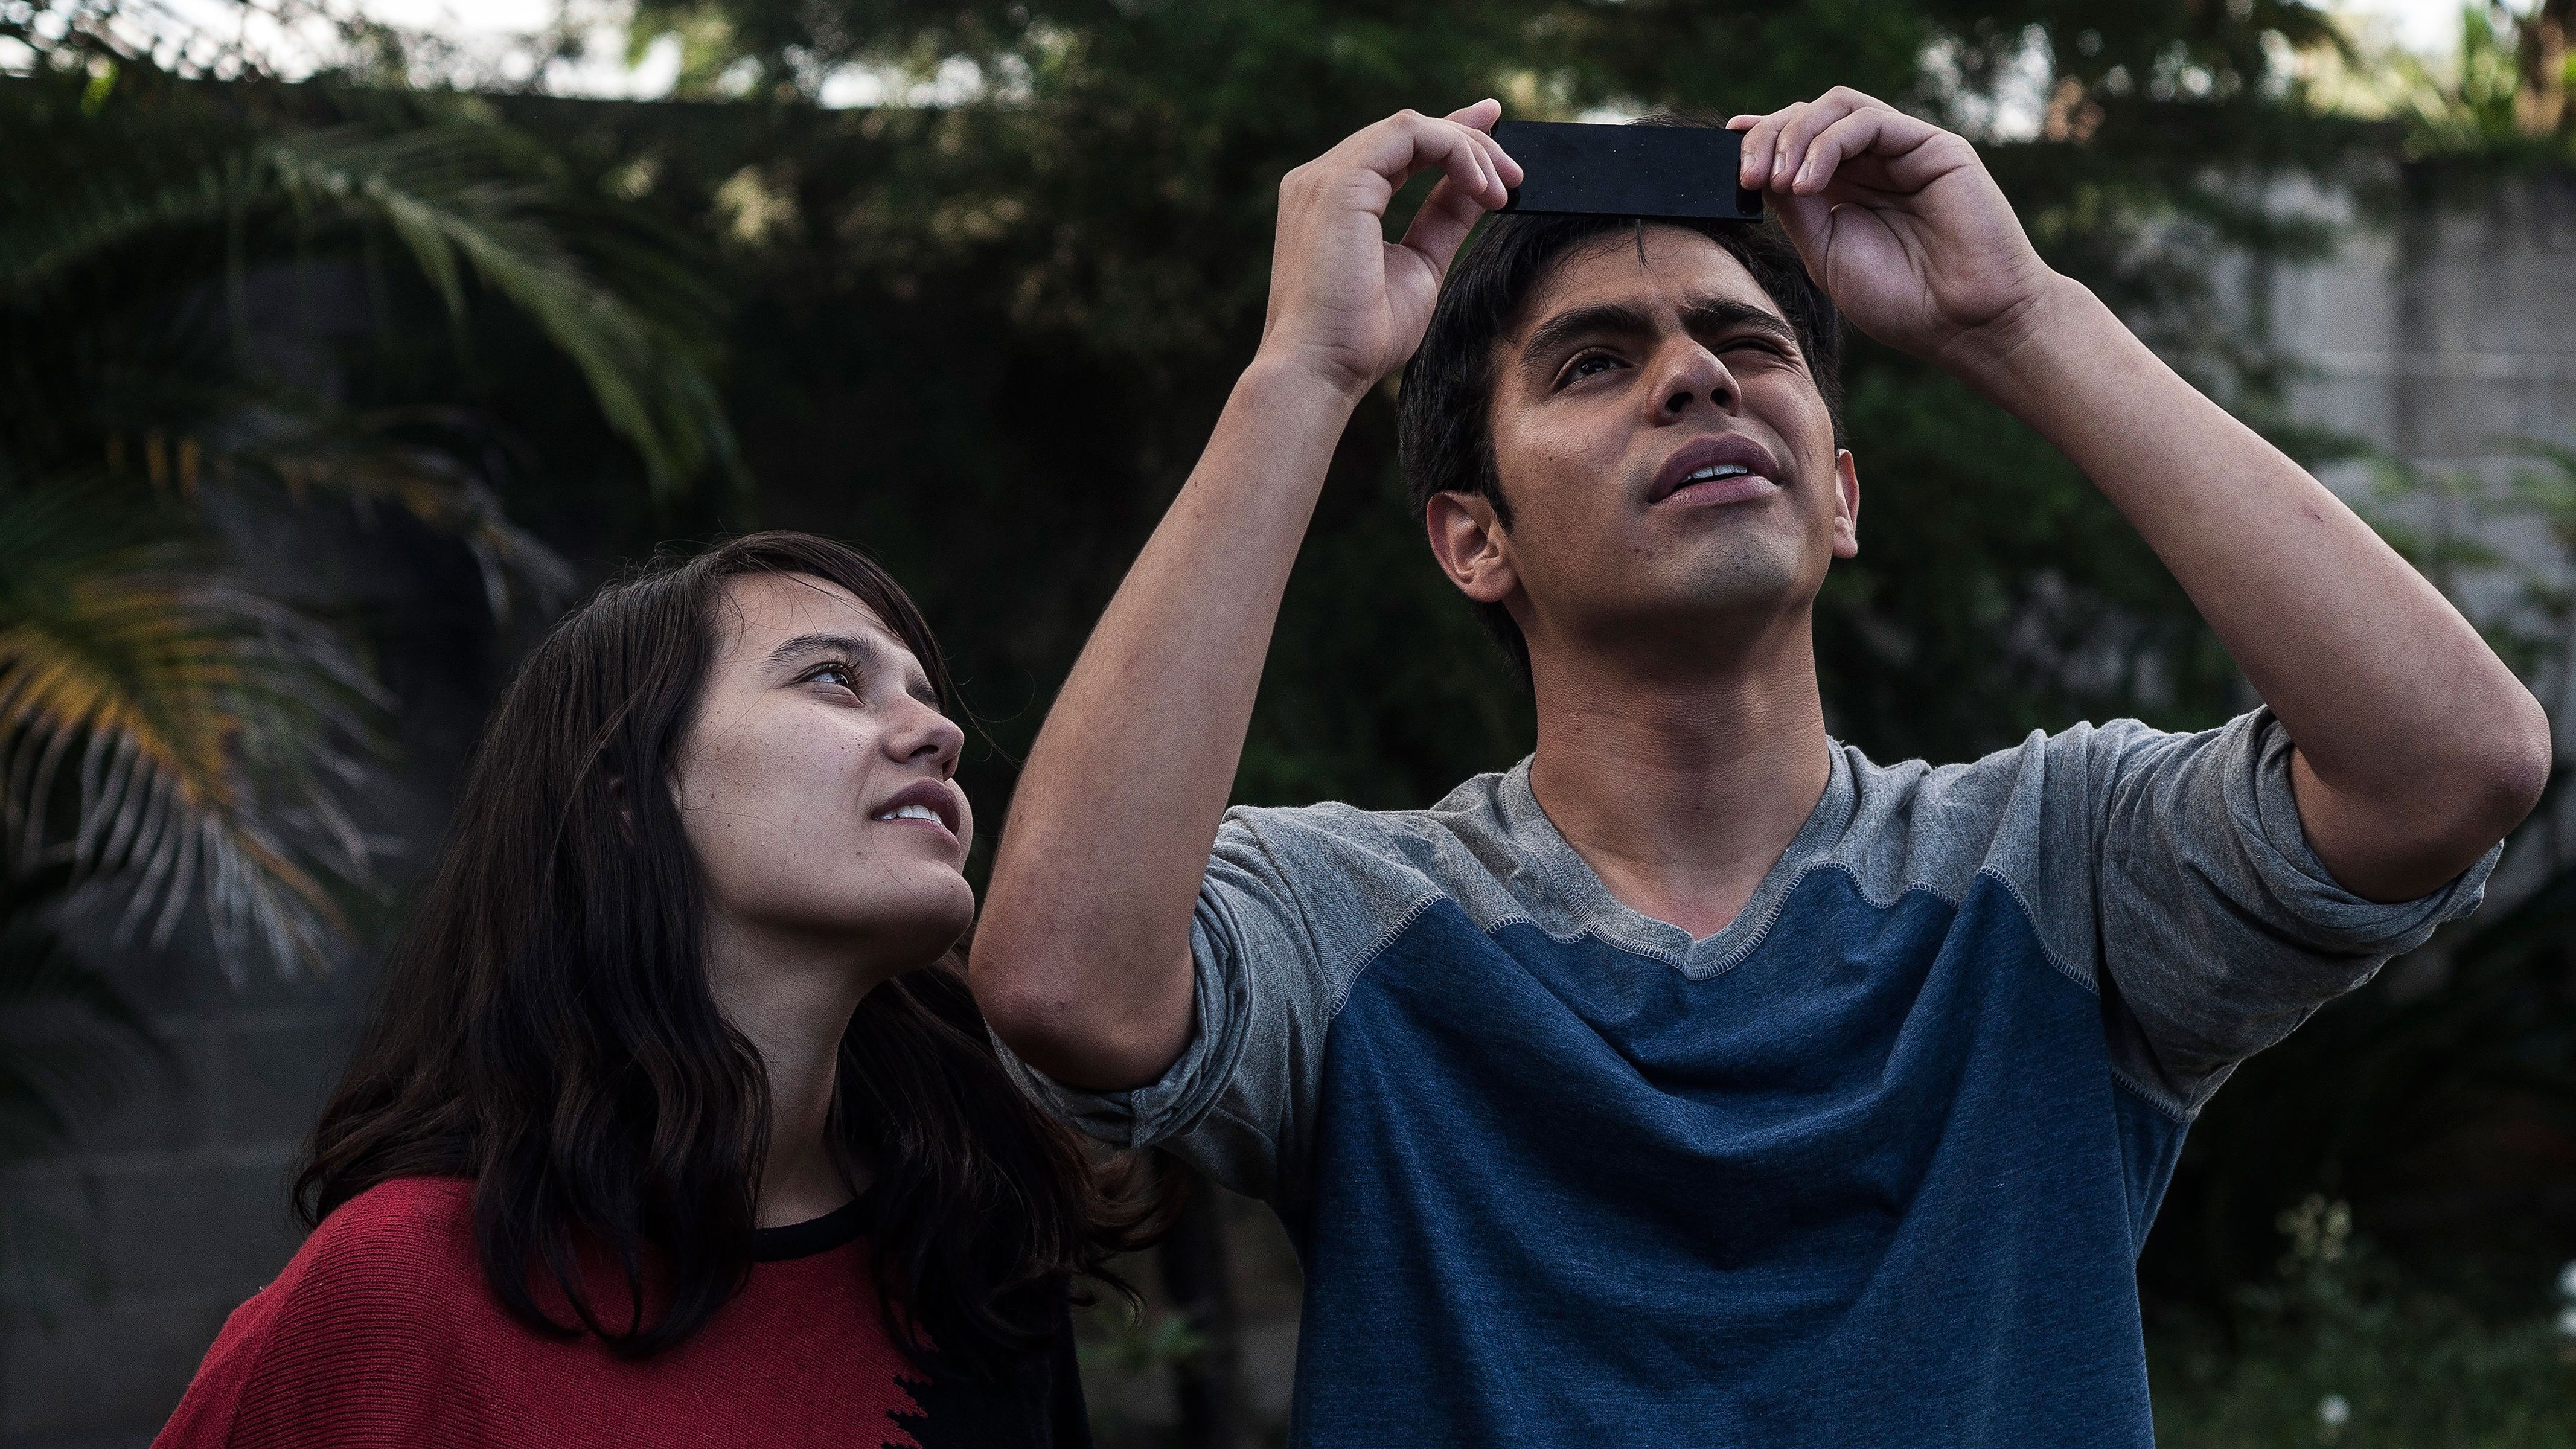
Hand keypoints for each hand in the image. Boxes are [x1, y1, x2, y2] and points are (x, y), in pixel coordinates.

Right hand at [1256, 101, 1522, 399]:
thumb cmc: (1362, 337)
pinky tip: (1482, 187)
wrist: (1322, 370)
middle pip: (1407, 132)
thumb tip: (1482, 187)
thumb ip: (1445, 219)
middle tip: (1515, 174)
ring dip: (1469, 150)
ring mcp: (1325, 176)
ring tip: (1504, 187)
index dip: (1450, 133)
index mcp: (1333, 200)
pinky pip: (1410, 135)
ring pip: (1412, 127)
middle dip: (1471, 142)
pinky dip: (1456, 152)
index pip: (1398, 147)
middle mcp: (1321, 180)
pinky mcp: (1340, 182)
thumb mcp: (1421, 265)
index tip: (1494, 126)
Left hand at [1731, 88, 2061, 371]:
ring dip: (1793, 136)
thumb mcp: (1826, 253)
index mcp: (1849, 189)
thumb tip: (1760, 170)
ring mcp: (1904, 150)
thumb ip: (1796, 209)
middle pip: (1809, 118)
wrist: (1966, 324)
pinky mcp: (1933, 145)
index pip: (1797, 144)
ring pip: (1835, 108)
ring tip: (1775, 181)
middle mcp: (1875, 163)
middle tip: (1744, 176)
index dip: (1759, 141)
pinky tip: (1807, 183)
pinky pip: (1868, 120)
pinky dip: (1826, 144)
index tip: (1724, 159)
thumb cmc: (1902, 301)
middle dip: (1767, 138)